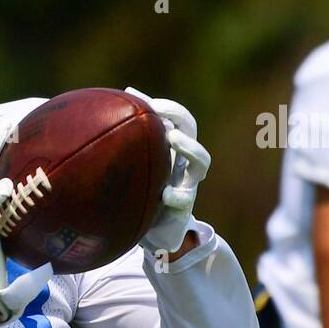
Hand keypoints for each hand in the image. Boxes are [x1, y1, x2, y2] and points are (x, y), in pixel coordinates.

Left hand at [125, 87, 211, 254]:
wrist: (148, 233)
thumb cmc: (141, 193)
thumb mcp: (136, 164)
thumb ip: (133, 134)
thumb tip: (127, 93)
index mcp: (171, 149)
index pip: (179, 119)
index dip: (169, 108)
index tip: (149, 104)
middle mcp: (182, 163)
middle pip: (192, 132)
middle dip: (179, 117)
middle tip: (160, 112)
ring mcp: (186, 185)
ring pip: (201, 163)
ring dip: (191, 147)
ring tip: (173, 139)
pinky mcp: (182, 210)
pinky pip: (185, 200)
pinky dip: (175, 195)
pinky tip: (163, 195)